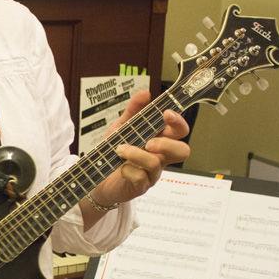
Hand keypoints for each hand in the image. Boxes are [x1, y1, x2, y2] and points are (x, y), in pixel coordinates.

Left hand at [90, 90, 190, 208]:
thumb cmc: (112, 151)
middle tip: (148, 142)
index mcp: (159, 139)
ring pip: (157, 163)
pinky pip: (140, 178)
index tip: (166, 114)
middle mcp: (160, 156)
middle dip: (167, 144)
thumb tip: (146, 93)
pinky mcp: (141, 186)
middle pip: (183, 151)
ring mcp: (152, 173)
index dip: (178, 122)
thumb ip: (133, 110)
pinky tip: (120, 167)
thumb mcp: (121, 126)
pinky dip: (128, 169)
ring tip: (120, 150)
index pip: (180, 131)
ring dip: (137, 154)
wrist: (95, 174)